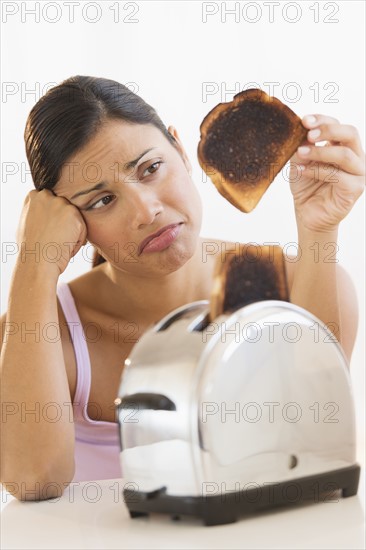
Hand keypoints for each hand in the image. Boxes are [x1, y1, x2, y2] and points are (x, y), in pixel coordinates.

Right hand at [16, 189, 87, 275]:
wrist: (36, 262)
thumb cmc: (31, 249)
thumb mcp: (27, 224)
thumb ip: (36, 212)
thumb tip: (42, 212)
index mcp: (33, 196)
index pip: (52, 201)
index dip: (54, 218)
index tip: (50, 231)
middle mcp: (46, 195)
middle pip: (65, 209)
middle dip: (64, 224)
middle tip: (56, 241)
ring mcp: (60, 203)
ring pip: (75, 219)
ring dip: (71, 233)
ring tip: (59, 245)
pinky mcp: (73, 213)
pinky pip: (82, 228)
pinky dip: (78, 241)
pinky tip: (66, 248)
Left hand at [289, 115, 364, 232]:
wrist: (307, 215)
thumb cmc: (306, 187)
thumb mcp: (300, 162)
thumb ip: (302, 146)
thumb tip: (299, 129)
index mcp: (344, 146)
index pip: (338, 124)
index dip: (322, 120)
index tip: (304, 120)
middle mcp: (355, 157)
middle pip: (350, 133)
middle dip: (328, 130)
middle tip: (308, 134)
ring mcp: (358, 172)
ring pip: (344, 154)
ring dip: (320, 152)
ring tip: (301, 153)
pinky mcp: (355, 189)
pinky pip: (338, 176)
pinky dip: (317, 171)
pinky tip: (302, 171)